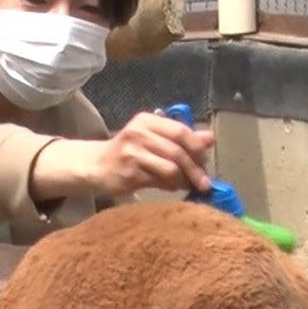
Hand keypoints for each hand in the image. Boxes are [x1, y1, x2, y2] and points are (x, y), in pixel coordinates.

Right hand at [94, 111, 215, 194]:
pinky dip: (171, 186)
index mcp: (148, 120)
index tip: (206, 161)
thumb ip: (181, 137)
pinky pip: (159, 181)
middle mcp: (139, 133)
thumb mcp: (154, 138)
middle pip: (178, 151)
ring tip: (188, 185)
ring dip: (184, 179)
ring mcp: (133, 153)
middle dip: (195, 168)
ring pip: (171, 167)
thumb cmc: (130, 151)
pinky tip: (173, 188)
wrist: (96, 165)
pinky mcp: (130, 173)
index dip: (198, 148)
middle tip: (204, 181)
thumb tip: (210, 138)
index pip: (181, 131)